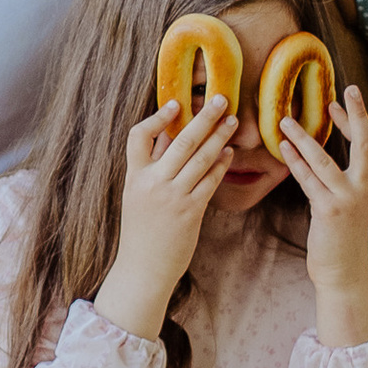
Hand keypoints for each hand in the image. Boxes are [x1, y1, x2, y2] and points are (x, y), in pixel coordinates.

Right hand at [95, 94, 234, 335]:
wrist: (143, 268)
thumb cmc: (141, 229)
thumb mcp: (136, 193)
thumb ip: (150, 163)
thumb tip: (163, 133)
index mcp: (134, 176)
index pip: (138, 136)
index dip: (156, 118)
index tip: (175, 104)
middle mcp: (152, 183)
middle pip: (181, 141)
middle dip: (204, 117)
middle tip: (222, 99)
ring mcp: (172, 197)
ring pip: (200, 158)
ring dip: (219, 136)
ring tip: (232, 121)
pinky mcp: (190, 212)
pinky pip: (209, 181)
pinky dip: (221, 164)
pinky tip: (229, 153)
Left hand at [281, 87, 367, 336]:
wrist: (345, 273)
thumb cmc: (341, 240)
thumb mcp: (348, 207)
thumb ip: (340, 183)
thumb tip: (320, 159)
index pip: (367, 144)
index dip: (355, 120)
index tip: (340, 100)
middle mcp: (363, 188)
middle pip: (364, 143)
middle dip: (355, 115)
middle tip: (343, 89)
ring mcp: (347, 199)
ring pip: (324, 159)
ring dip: (303, 137)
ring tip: (285, 119)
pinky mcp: (329, 210)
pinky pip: (309, 180)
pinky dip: (295, 162)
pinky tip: (282, 148)